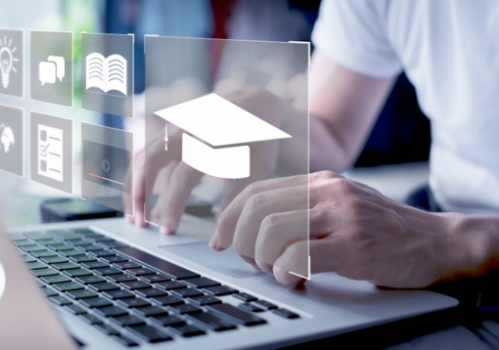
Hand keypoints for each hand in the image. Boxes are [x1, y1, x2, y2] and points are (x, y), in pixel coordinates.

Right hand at [127, 88, 289, 232]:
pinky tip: (140, 202)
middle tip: (139, 224)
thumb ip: (236, 202)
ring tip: (133, 217)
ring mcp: (175, 127)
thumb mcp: (258, 169)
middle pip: (151, 160)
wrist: (255, 104)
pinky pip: (147, 154)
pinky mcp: (169, 130)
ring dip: (134, 187)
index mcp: (212, 139)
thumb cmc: (260, 141)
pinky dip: (140, 177)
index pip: (183, 176)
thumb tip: (218, 243)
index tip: (168, 230)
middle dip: (139, 193)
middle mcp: (188, 129)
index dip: (172, 205)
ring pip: (143, 155)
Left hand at [209, 171, 482, 287]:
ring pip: (272, 231)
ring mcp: (342, 216)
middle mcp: (328, 192)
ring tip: (274, 270)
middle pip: (257, 209)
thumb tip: (248, 227)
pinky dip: (284, 272)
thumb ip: (300, 208)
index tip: (219, 239)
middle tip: (248, 260)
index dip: (228, 217)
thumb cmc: (381, 230)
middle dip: (240, 240)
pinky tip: (293, 279)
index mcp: (319, 181)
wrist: (434, 242)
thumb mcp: (339, 205)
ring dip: (261, 257)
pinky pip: (299, 256)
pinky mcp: (354, 245)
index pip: (256, 191)